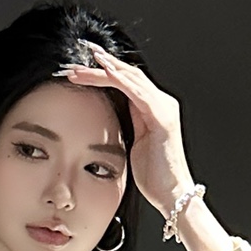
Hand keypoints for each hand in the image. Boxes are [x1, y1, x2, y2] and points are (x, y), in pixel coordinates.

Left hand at [61, 43, 234, 250]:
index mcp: (153, 110)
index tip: (82, 67)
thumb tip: (110, 114)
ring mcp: (163, 108)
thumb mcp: (134, 144)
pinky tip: (103, 71)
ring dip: (105, 68)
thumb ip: (127, 125)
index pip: (127, 83)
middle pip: (128, 75)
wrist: (172, 194)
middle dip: (102, 64)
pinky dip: (119, 79)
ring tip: (85, 59)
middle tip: (78, 56)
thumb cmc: (154, 176)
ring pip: (130, 78)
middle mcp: (161, 104)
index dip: (105, 72)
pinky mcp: (161, 117)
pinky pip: (136, 91)